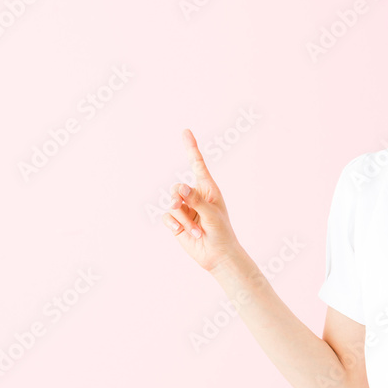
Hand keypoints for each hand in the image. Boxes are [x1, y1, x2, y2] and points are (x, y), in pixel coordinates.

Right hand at [163, 128, 246, 274]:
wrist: (217, 255)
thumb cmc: (221, 233)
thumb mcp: (211, 214)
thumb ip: (195, 199)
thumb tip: (180, 187)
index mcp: (208, 188)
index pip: (197, 164)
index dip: (191, 148)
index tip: (185, 131)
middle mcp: (194, 195)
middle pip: (176, 188)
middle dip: (181, 201)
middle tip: (191, 214)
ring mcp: (185, 208)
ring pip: (171, 205)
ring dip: (183, 220)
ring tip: (197, 231)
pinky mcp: (177, 221)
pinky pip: (167, 217)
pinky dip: (175, 226)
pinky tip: (186, 234)